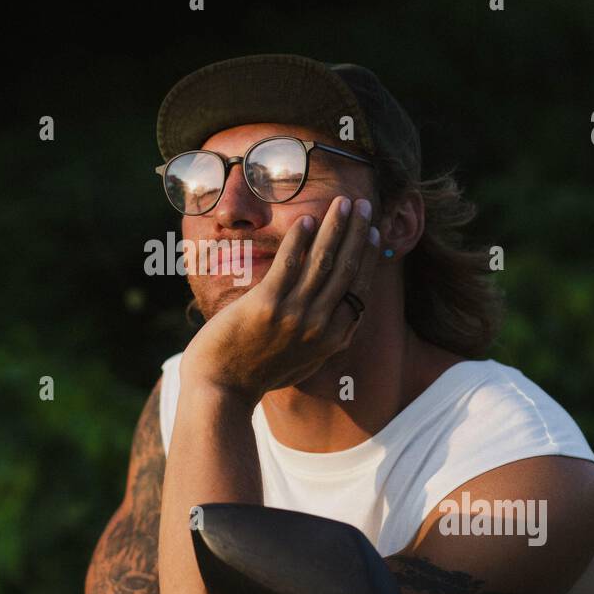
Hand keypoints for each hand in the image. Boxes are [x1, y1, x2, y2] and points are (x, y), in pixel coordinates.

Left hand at [181, 197, 379, 404]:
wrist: (222, 390)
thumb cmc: (258, 374)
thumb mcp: (303, 362)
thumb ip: (323, 339)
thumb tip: (340, 318)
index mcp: (333, 339)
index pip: (359, 289)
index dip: (368, 256)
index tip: (372, 232)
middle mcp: (320, 326)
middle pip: (347, 269)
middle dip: (358, 233)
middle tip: (363, 205)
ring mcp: (295, 315)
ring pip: (324, 261)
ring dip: (336, 227)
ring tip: (343, 203)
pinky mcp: (267, 305)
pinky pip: (289, 263)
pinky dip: (300, 239)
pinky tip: (306, 219)